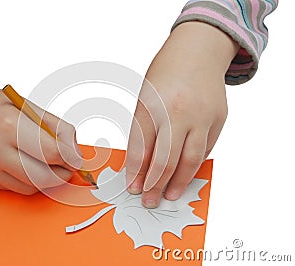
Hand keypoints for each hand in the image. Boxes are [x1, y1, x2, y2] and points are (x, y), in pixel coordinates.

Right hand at [0, 78, 82, 194]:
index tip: (77, 158)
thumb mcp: (31, 107)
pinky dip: (33, 181)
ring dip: (49, 179)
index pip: (52, 152)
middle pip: (44, 176)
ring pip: (33, 187)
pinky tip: (31, 166)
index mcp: (9, 125)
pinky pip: (19, 189)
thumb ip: (58, 128)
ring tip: (51, 164)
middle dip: (63, 174)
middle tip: (68, 165)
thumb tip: (75, 153)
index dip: (71, 158)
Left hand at [126, 22, 238, 207]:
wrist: (197, 51)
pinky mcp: (218, 119)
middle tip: (149, 200)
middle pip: (166, 160)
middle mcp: (178, 112)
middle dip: (155, 185)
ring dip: (179, 182)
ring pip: (190, 160)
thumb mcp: (145, 99)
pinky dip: (194, 164)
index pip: (141, 149)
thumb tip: (141, 165)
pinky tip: (186, 174)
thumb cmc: (165, 75)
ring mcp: (201, 116)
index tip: (133, 187)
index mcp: (152, 106)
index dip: (136, 173)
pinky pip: (205, 149)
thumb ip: (144, 131)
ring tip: (170, 195)